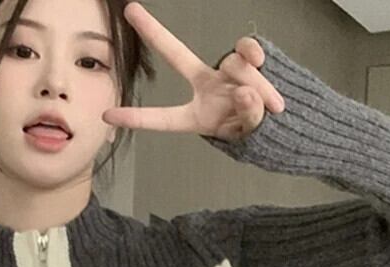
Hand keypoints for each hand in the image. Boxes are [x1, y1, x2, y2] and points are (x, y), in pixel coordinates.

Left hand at [102, 2, 285, 140]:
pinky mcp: (247, 57)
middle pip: (177, 54)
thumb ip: (247, 114)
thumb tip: (245, 90)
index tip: (107, 115)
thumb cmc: (255, 128)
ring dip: (254, 85)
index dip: (136, 118)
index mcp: (196, 115)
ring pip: (234, 66)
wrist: (281, 120)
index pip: (163, 118)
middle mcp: (205, 86)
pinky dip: (257, 60)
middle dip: (153, 31)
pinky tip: (265, 69)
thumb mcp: (246, 131)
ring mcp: (224, 70)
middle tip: (130, 10)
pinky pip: (248, 51)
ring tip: (269, 104)